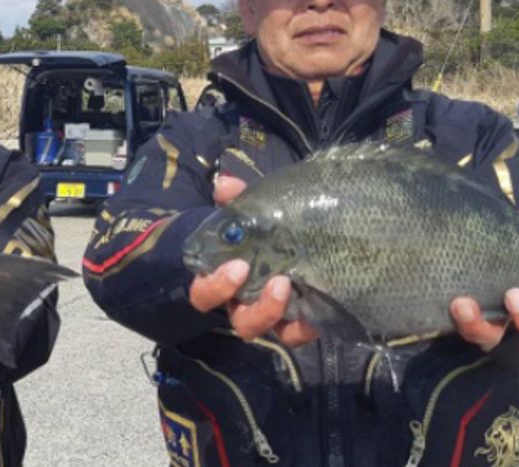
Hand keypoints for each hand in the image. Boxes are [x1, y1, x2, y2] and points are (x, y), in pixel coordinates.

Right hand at [186, 174, 318, 346]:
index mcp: (225, 281)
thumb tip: (225, 183)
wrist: (296, 238)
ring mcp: (272, 316)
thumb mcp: (251, 213)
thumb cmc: (260, 229)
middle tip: (275, 280)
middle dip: (254, 306)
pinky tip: (314, 314)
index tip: (237, 265)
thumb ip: (237, 200)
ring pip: (267, 330)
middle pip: (239, 321)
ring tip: (288, 285)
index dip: (215, 286)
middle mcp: (244, 303)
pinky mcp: (298, 321)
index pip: (205, 294)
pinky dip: (304, 328)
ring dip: (273, 313)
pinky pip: (296, 334)